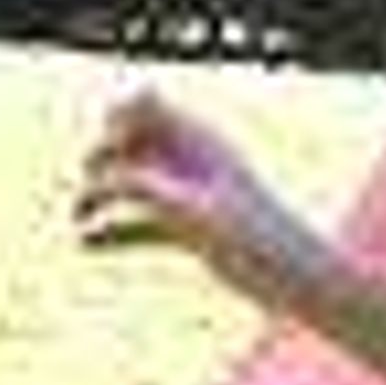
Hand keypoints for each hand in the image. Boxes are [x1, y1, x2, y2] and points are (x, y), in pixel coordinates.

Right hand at [73, 89, 310, 279]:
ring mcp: (190, 197)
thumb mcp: (198, 218)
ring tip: (77, 218)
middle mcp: (192, 163)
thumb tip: (98, 180)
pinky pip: (139, 224)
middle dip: (99, 155)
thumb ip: (149, 192)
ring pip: (127, 182)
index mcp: (201, 143)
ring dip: (96, 194)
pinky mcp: (191, 233)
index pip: (144, 100)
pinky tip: (85, 244)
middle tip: (94, 185)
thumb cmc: (262, 248)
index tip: (117, 151)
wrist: (308, 285)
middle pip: (126, 139)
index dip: (116, 118)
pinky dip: (112, 231)